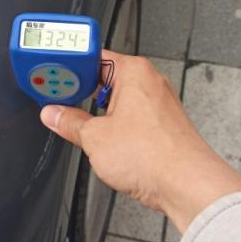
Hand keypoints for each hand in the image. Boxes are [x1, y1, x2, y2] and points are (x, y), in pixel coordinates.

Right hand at [40, 51, 240, 233]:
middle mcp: (150, 81)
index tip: (52, 77)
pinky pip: (132, 116)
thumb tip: (55, 114)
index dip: (69, 67)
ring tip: (81, 128)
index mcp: (133, 71)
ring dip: (98, 112)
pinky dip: (116, 124)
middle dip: (81, 93)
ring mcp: (159, 103)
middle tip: (59, 104)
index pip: (93, 56)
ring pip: (119, 99)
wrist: (188, 185)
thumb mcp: (95, 138)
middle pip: (105, 78)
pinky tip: (106, 142)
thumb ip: (70, 123)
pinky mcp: (163, 124)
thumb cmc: (154, 155)